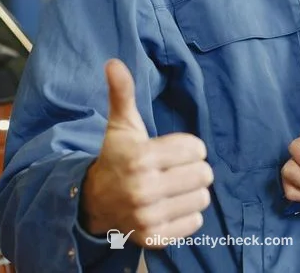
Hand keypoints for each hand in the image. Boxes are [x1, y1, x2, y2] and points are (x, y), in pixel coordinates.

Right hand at [80, 59, 213, 248]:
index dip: (188, 147)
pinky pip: (195, 222)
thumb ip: (122, 93)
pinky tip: (170, 206)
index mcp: (140, 158)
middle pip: (204, 174)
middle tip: (175, 170)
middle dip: (193, 169)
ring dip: (192, 192)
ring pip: (202, 198)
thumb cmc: (116, 157)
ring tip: (173, 188)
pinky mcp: (154, 237)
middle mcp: (144, 189)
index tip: (171, 151)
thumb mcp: (121, 125)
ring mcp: (148, 216)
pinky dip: (187, 214)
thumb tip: (114, 62)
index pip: (197, 149)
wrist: (95, 202)